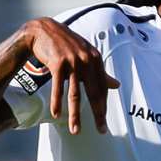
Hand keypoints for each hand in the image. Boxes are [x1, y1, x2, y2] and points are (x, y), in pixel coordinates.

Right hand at [23, 18, 119, 134]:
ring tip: (75, 130)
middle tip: (101, 130)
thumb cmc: (66, 44)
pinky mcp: (58, 63)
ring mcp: (72, 62)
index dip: (103, 106)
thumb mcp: (86, 55)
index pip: (102, 88)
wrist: (43, 30)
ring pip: (75, 94)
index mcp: (95, 59)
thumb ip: (100, 72)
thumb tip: (117, 85)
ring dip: (75, 115)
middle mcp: (86, 60)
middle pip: (93, 93)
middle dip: (98, 114)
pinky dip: (56, 102)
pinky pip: (58, 88)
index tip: (103, 121)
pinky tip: (56, 114)